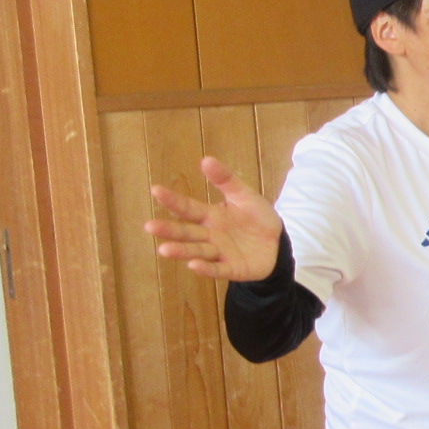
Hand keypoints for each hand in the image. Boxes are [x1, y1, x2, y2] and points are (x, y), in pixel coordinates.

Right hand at [145, 156, 283, 280]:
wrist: (279, 242)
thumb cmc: (257, 217)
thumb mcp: (244, 195)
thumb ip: (226, 180)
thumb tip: (206, 159)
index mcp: (210, 216)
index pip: (188, 208)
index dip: (173, 200)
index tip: (156, 190)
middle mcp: (210, 235)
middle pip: (186, 232)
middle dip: (169, 230)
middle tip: (149, 226)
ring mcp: (220, 252)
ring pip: (197, 251)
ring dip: (181, 251)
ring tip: (164, 249)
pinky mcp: (232, 268)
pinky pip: (218, 269)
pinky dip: (206, 268)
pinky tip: (194, 265)